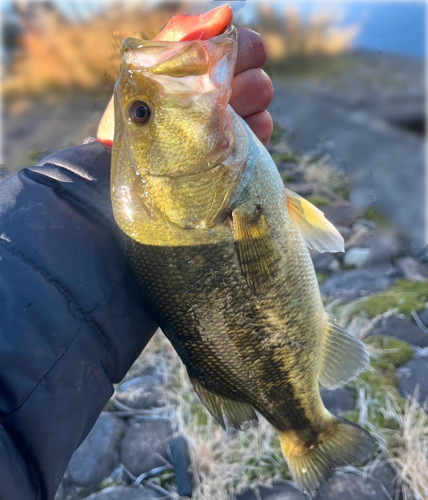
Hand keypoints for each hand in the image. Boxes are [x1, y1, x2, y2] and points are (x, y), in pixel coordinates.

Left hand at [97, 10, 272, 145]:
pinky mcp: (249, 146)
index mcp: (211, 66)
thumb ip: (182, 35)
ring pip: (264, 93)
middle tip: (212, 95)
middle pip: (259, 67)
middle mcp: (232, 89)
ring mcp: (243, 118)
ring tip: (209, 120)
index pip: (248, 43)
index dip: (240, 48)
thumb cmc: (139, 112)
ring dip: (240, 104)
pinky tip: (221, 141)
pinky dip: (246, 131)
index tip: (220, 64)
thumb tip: (226, 12)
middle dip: (238, 78)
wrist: (131, 160)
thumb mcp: (149, 68)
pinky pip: (264, 126)